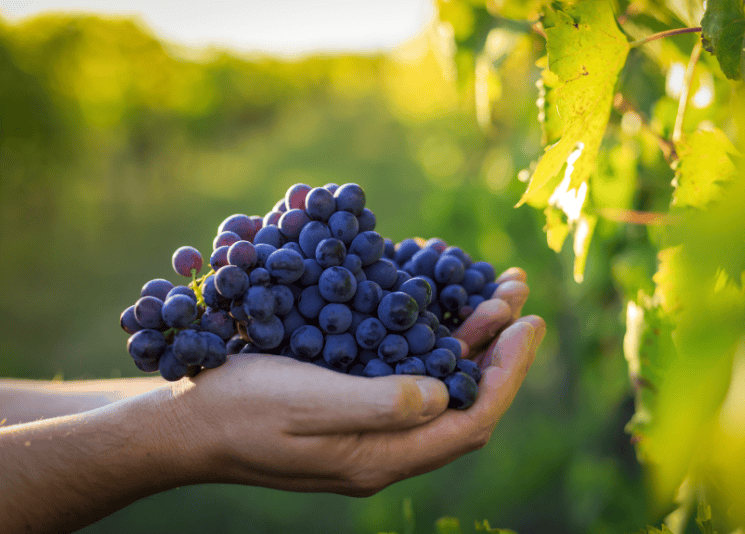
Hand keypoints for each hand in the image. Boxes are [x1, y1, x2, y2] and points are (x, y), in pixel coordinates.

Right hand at [168, 267, 544, 495]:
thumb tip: (445, 393)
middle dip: (497, 350)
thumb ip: (380, 406)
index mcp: (381, 458)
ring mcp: (369, 432)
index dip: (507, 375)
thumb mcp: (307, 405)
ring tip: (492, 294)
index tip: (527, 324)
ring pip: (439, 388)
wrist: (187, 425)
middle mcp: (385, 450)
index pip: (470, 422)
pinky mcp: (352, 410)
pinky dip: (432, 343)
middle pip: (463, 402)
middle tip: (515, 295)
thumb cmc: (241, 410)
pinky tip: (437, 309)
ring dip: (469, 342)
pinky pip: (409, 378)